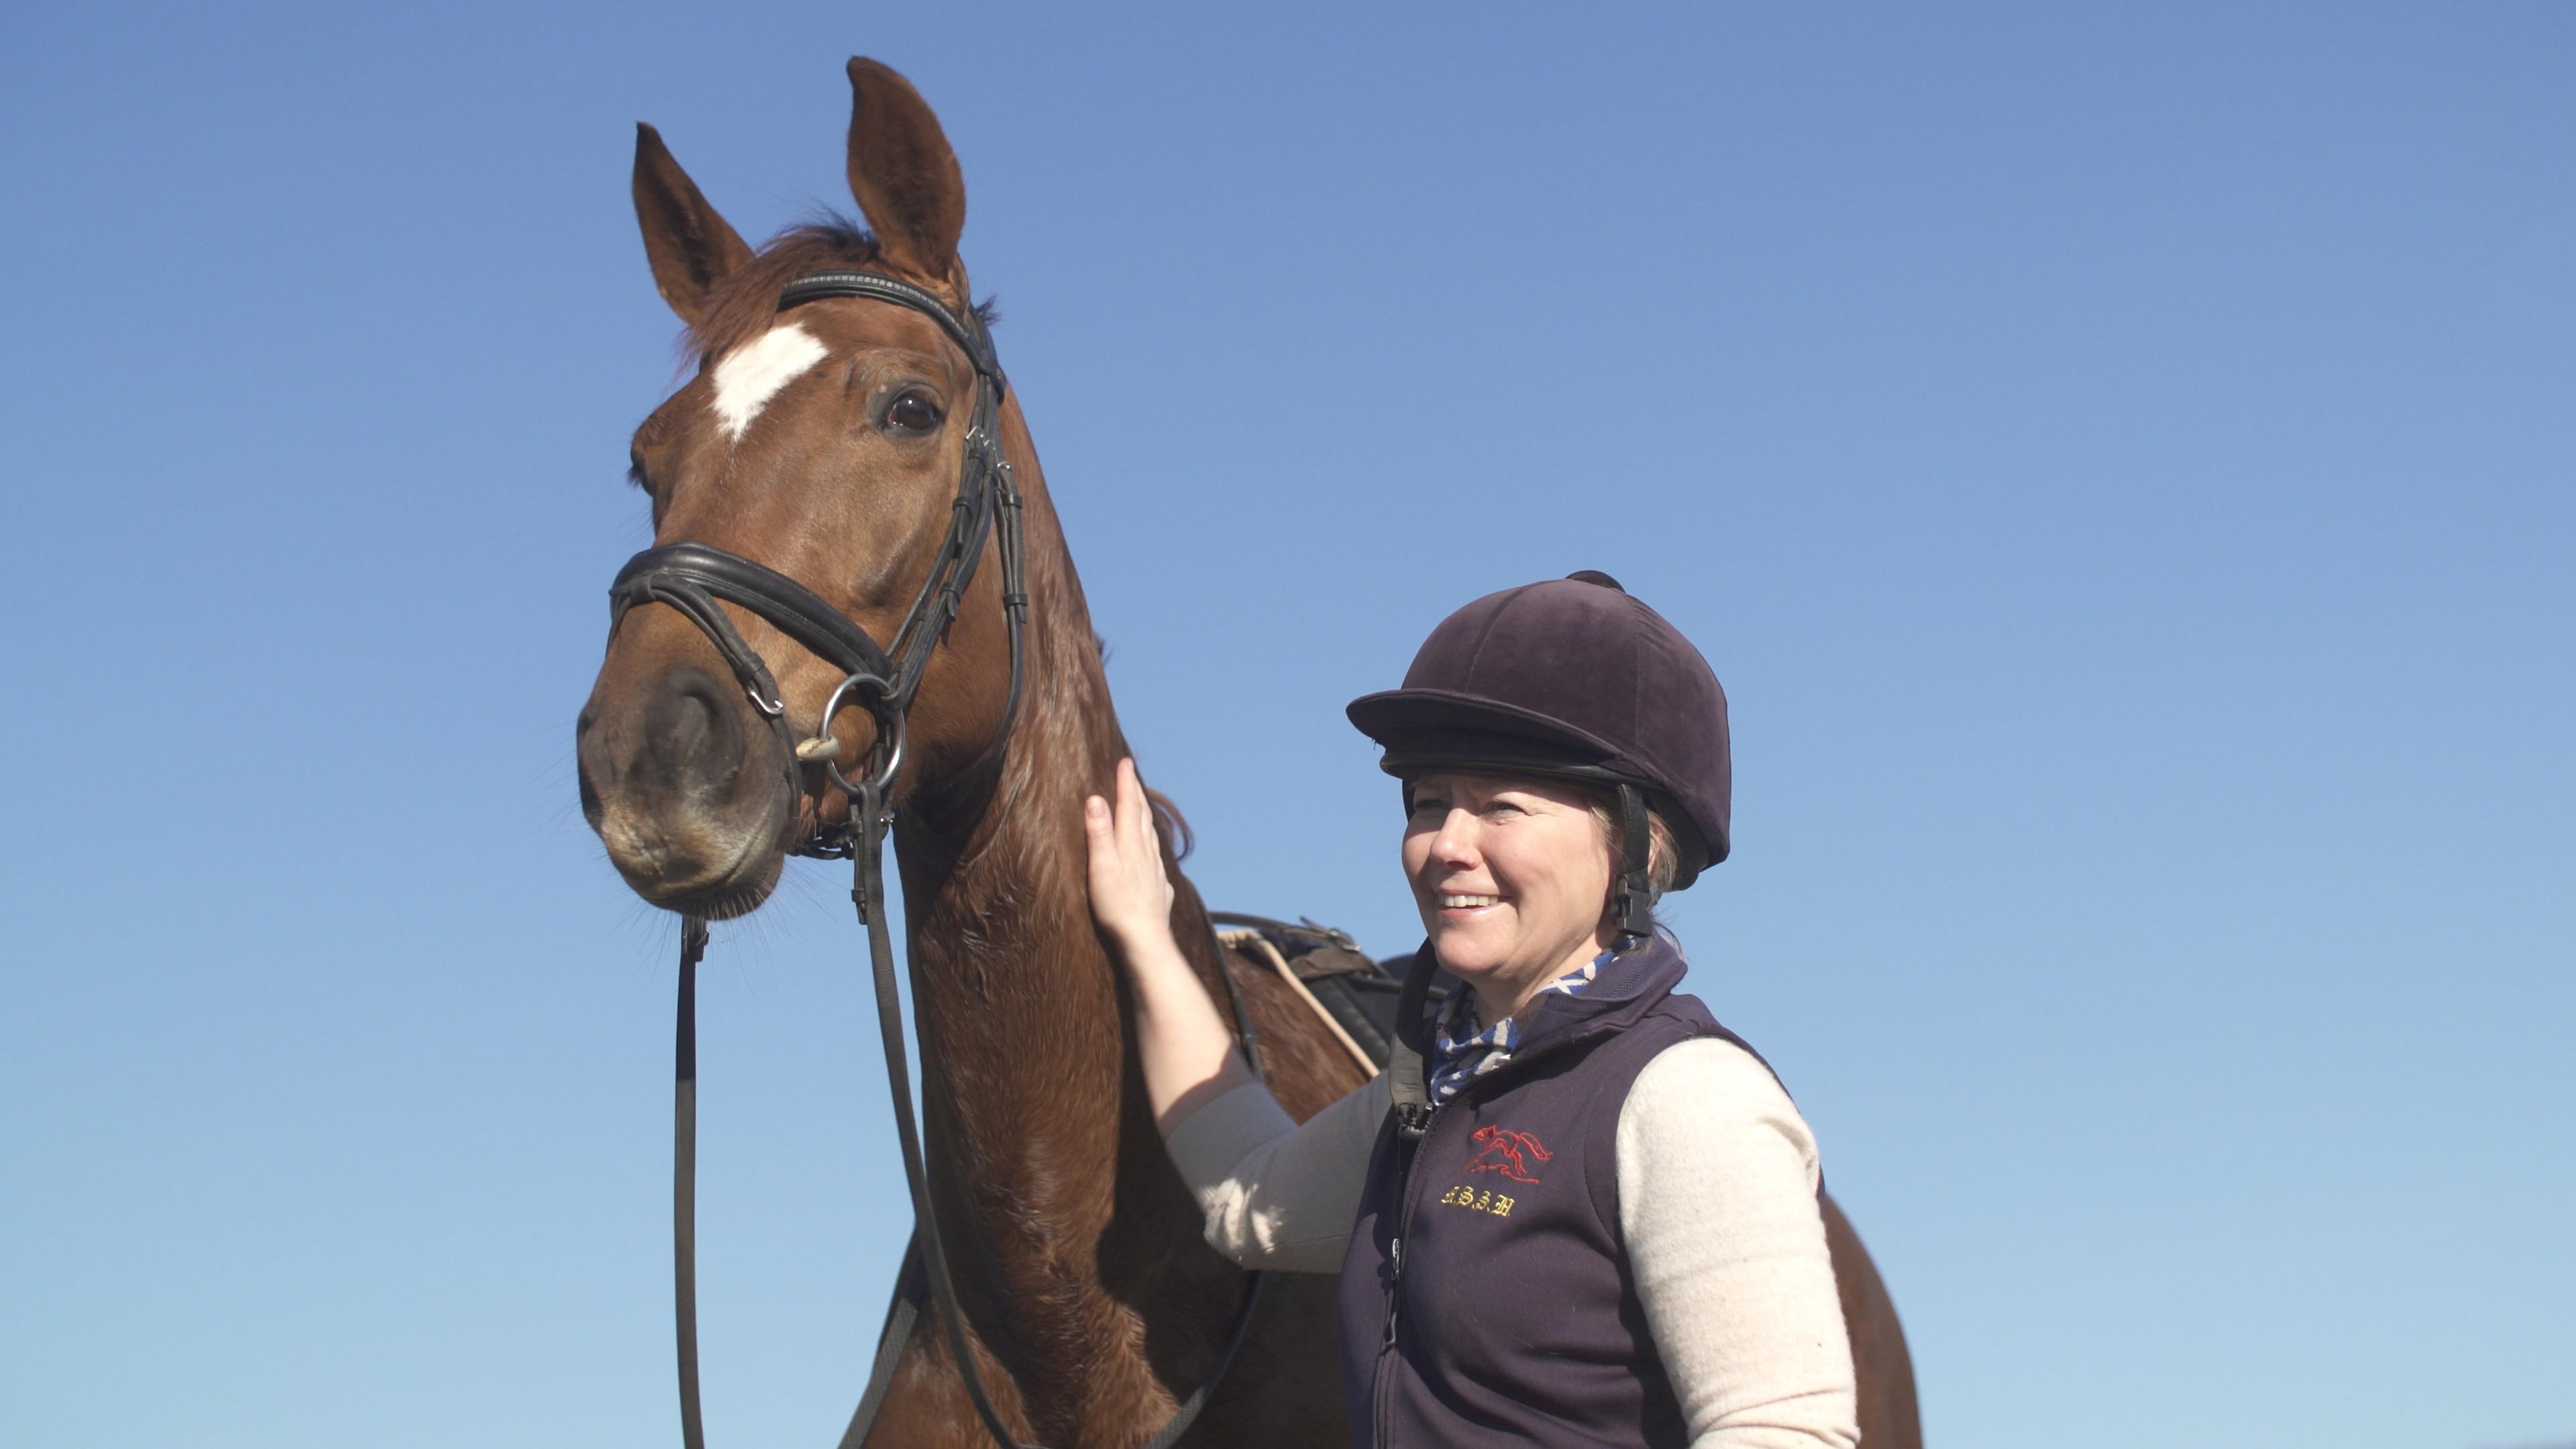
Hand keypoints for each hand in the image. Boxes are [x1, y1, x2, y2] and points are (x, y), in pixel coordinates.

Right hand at [1084, 758, 1176, 953]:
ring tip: (1141, 807)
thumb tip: (1096, 799)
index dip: (1126, 783)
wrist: (1146, 940)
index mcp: (1132, 844)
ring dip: (1145, 817)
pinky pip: (1156, 858)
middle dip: (1136, 794)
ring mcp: (1156, 871)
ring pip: (1152, 836)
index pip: (1129, 805)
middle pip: (1143, 817)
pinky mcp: (1160, 889)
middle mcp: (1148, 853)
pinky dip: (1151, 845)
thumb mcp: (1101, 866)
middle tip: (1131, 776)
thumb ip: (1099, 832)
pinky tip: (1151, 853)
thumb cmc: (1117, 906)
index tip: (1125, 761)